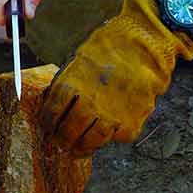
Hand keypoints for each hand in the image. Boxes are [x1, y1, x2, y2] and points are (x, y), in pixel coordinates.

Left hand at [39, 0, 192, 155]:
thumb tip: (59, 100)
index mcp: (71, 85)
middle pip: (68, 132)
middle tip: (62, 142)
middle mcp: (89, 104)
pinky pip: (118, 138)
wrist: (145, 44)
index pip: (51, 113)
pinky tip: (109, 132)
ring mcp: (111, 116)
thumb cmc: (112, 46)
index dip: (47, 123)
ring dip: (83, 147)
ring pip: (92, 142)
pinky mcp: (132, 122)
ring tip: (80, 148)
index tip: (48, 127)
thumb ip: (70, 82)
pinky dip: (113, 137)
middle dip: (62, 140)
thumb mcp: (80, 59)